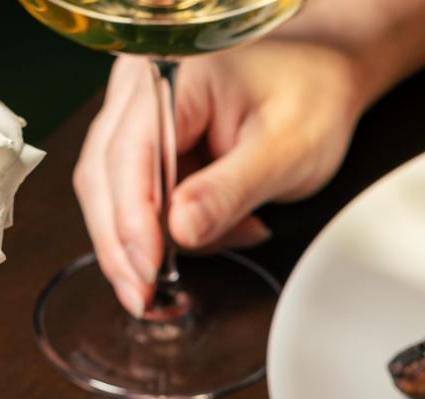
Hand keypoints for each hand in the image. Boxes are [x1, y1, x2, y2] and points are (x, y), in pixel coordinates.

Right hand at [73, 38, 364, 315]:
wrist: (321, 78)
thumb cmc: (309, 98)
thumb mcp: (284, 151)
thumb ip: (230, 191)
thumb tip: (181, 231)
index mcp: (173, 75)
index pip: (131, 154)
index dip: (133, 220)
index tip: (148, 270)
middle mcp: (142, 90)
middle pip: (104, 177)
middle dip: (125, 245)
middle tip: (146, 298)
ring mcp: (137, 116)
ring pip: (110, 193)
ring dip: (144, 243)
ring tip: (212, 249)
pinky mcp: (146, 144)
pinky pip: (134, 197)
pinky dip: (163, 232)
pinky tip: (209, 235)